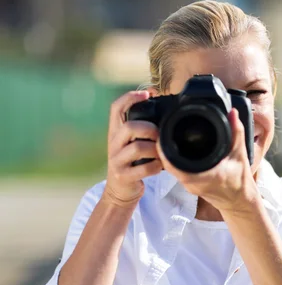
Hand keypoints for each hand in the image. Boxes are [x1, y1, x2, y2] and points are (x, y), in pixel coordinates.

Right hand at [104, 91, 162, 206]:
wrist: (120, 191)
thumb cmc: (133, 163)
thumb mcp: (132, 143)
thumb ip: (141, 130)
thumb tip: (165, 112)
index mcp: (115, 132)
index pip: (116, 108)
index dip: (130, 97)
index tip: (147, 94)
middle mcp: (113, 143)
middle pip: (129, 127)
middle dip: (150, 129)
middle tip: (159, 136)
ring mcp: (116, 160)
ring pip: (137, 148)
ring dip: (155, 150)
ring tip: (161, 154)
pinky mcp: (123, 176)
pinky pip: (144, 168)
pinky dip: (156, 167)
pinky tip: (159, 167)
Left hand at [157, 109, 259, 214]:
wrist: (240, 203)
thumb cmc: (241, 182)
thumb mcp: (240, 154)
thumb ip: (237, 132)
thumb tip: (232, 113)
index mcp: (201, 176)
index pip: (171, 162)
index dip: (163, 147)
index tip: (163, 131)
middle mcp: (191, 183)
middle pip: (167, 163)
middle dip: (164, 146)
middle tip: (164, 129)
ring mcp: (189, 186)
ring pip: (170, 168)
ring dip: (168, 154)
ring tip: (168, 136)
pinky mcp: (190, 186)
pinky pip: (176, 171)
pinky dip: (174, 160)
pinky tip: (177, 149)